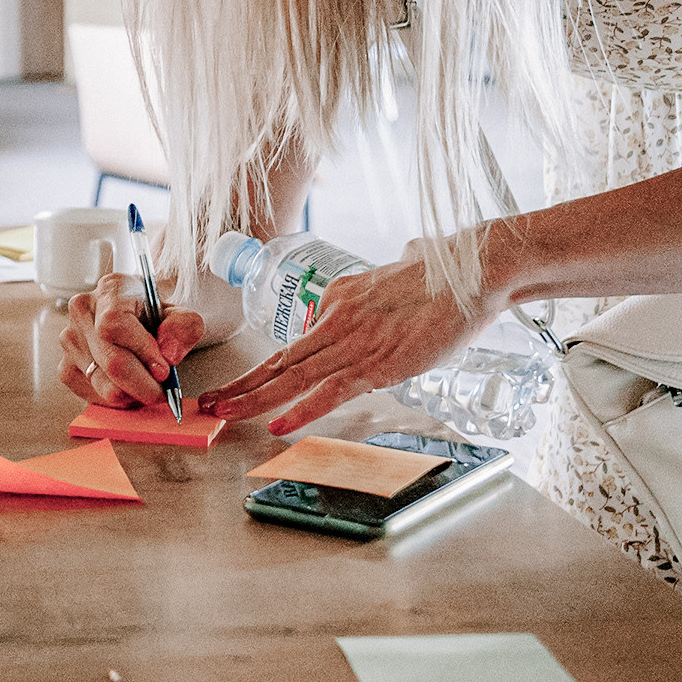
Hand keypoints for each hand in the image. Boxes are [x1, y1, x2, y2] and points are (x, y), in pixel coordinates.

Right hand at [59, 272, 205, 407]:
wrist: (138, 321)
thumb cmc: (156, 318)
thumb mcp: (181, 315)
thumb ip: (184, 328)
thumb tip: (168, 354)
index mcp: (110, 290)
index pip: (115, 324)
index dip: (142, 351)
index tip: (163, 369)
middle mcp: (83, 311)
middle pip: (111, 360)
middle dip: (143, 384)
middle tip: (162, 391)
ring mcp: (70, 340)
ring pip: (102, 383)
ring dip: (132, 394)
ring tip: (147, 385)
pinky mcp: (66, 367)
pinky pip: (93, 395)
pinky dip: (117, 399)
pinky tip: (129, 387)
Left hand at [196, 245, 492, 435]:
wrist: (473, 269)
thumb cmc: (448, 275)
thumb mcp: (404, 270)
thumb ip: (395, 273)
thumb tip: (408, 255)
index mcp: (340, 299)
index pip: (296, 341)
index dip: (265, 368)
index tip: (242, 385)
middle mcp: (337, 319)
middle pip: (280, 360)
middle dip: (241, 385)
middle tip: (208, 403)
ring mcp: (355, 343)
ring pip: (293, 376)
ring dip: (254, 398)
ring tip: (223, 414)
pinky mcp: (378, 364)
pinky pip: (331, 392)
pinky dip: (302, 410)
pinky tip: (278, 425)